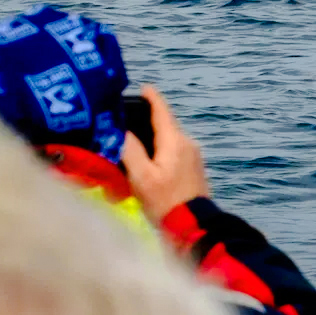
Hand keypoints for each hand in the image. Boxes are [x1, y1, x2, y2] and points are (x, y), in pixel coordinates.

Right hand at [120, 85, 211, 222]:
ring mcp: (193, 156)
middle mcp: (187, 143)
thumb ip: (130, 150)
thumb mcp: (141, 177)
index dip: (151, 97)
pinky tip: (147, 163)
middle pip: (164, 125)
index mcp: (174, 141)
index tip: (142, 87)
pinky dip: (160, 151)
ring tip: (131, 146)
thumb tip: (121, 130)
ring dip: (152, 139)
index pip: (162, 111)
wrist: (194, 227)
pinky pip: (173, 151)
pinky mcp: (194, 168)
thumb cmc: (165, 202)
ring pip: (168, 139)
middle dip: (146, 122)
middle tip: (124, 122)